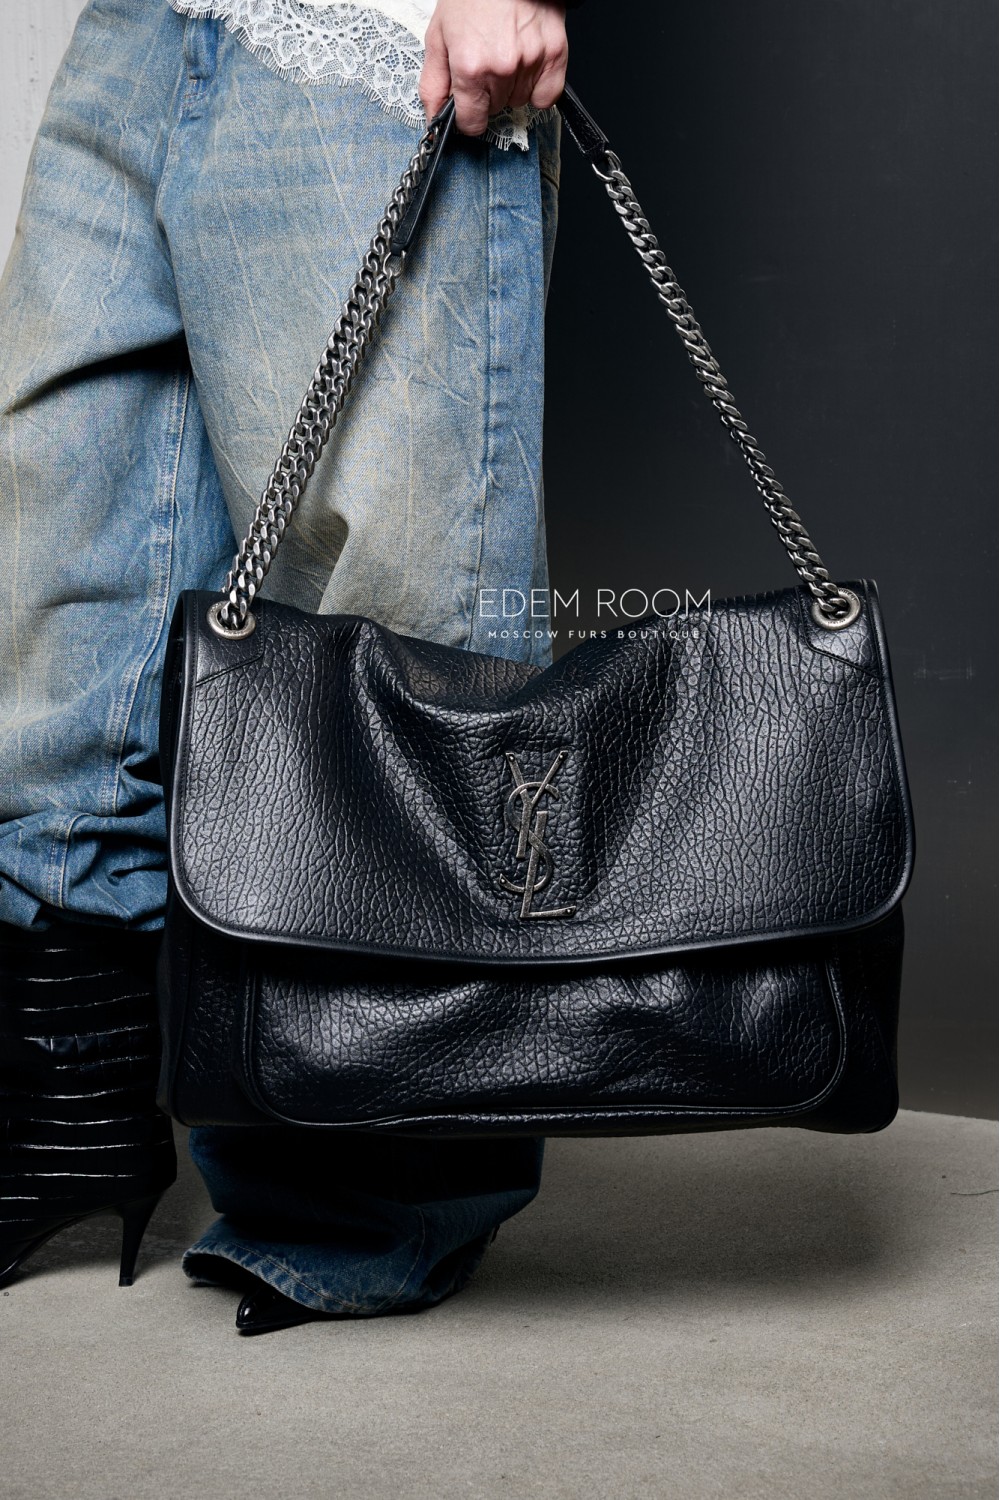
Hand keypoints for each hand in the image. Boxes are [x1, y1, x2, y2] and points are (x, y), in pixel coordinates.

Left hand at [420, 0, 568, 137]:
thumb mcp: (439, 35)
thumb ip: (434, 82)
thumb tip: (434, 116)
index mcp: (470, 66)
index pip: (472, 123)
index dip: (467, 116)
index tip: (468, 105)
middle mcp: (501, 68)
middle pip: (495, 109)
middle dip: (488, 93)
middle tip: (486, 60)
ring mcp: (531, 62)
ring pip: (519, 101)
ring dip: (512, 86)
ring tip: (506, 53)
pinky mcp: (554, 54)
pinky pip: (546, 96)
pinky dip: (538, 88)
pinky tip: (526, 66)